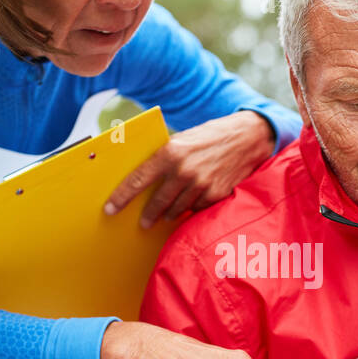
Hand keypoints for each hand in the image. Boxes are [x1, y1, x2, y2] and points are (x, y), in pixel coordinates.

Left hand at [103, 110, 275, 227]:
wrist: (247, 138)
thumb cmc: (211, 137)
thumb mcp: (183, 140)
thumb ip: (165, 158)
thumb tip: (145, 177)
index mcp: (170, 153)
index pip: (137, 180)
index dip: (121, 197)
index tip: (111, 209)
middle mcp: (184, 171)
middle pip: (157, 203)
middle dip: (148, 215)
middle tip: (143, 221)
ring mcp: (201, 185)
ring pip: (176, 210)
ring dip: (169, 213)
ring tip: (166, 213)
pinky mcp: (216, 195)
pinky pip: (196, 209)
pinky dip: (191, 208)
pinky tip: (191, 202)